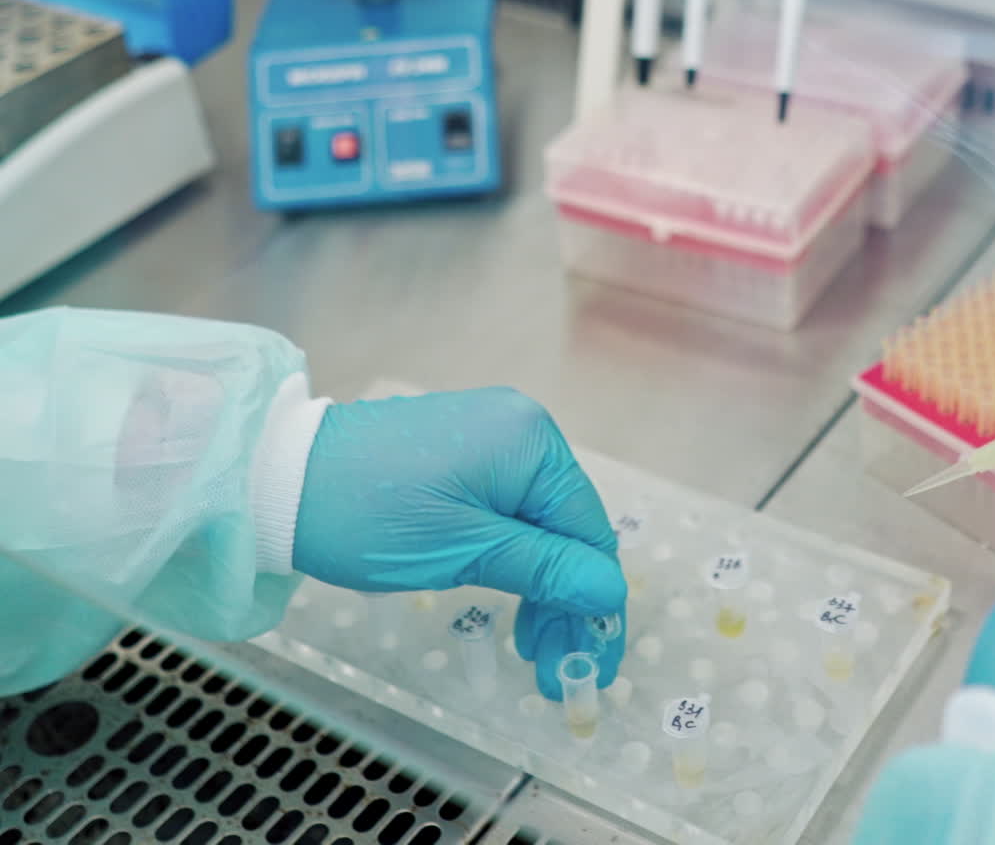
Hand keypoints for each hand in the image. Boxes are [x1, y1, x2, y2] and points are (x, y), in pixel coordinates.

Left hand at [293, 388, 626, 698]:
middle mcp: (520, 427)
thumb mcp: (465, 551)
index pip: (586, 529)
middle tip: (555, 670)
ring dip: (541, 584)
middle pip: (566, 525)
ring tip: (531, 647)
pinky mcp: (460, 450)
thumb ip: (546, 569)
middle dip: (567, 599)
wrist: (278, 479)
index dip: (593, 600)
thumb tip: (612, 591)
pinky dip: (512, 555)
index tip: (591, 663)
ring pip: (537, 521)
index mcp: (531, 441)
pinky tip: (508, 597)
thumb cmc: (372, 515)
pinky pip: (507, 507)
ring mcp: (488, 435)